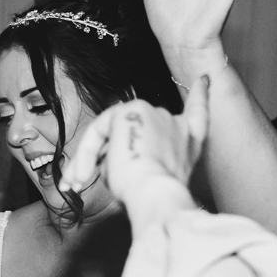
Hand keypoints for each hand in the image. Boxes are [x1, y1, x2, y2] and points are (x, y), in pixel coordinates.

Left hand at [60, 76, 207, 221]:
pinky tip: (74, 177)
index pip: (198, 111)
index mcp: (189, 140)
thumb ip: (139, 160)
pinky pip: (99, 130)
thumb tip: (110, 157)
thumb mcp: (152, 178)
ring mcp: (154, 113)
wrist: (157, 194)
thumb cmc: (154, 197)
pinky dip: (84, 154)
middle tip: (82, 181)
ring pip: (114, 131)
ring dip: (90, 158)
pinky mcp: (131, 110)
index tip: (203, 80)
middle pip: (136, 131)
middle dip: (109, 155)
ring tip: (77, 185)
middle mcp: (174, 123)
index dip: (200, 94)